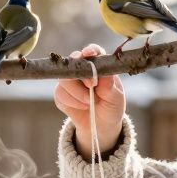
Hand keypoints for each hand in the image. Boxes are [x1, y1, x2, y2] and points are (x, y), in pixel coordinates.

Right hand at [53, 44, 125, 159]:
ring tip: (89, 102)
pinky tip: (82, 107)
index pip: (93, 51)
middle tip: (92, 86)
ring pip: (64, 79)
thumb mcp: (116, 100)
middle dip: (81, 74)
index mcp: (99, 66)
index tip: (89, 53)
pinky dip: (72, 102)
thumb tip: (104, 77)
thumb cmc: (111, 108)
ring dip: (77, 93)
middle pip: (74, 62)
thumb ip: (110, 88)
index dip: (90, 50)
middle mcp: (82, 70)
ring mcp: (69, 81)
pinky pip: (60, 94)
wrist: (100, 126)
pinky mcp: (60, 94)